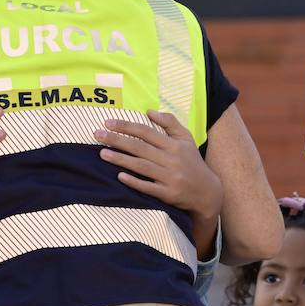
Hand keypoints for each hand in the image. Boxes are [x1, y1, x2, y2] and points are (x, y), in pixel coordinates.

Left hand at [95, 111, 222, 221]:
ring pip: (141, 166)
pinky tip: (120, 176)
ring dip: (121, 159)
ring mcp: (170, 178)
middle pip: (140, 147)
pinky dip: (135, 181)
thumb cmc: (193, 162)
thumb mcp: (187, 139)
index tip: (108, 122)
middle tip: (97, 134)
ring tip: (102, 153)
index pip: (147, 132)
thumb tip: (150, 111)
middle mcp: (172, 160)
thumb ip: (170, 123)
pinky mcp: (168, 194)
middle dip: (117, 140)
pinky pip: (149, 187)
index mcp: (174, 145)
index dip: (127, 126)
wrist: (207, 192)